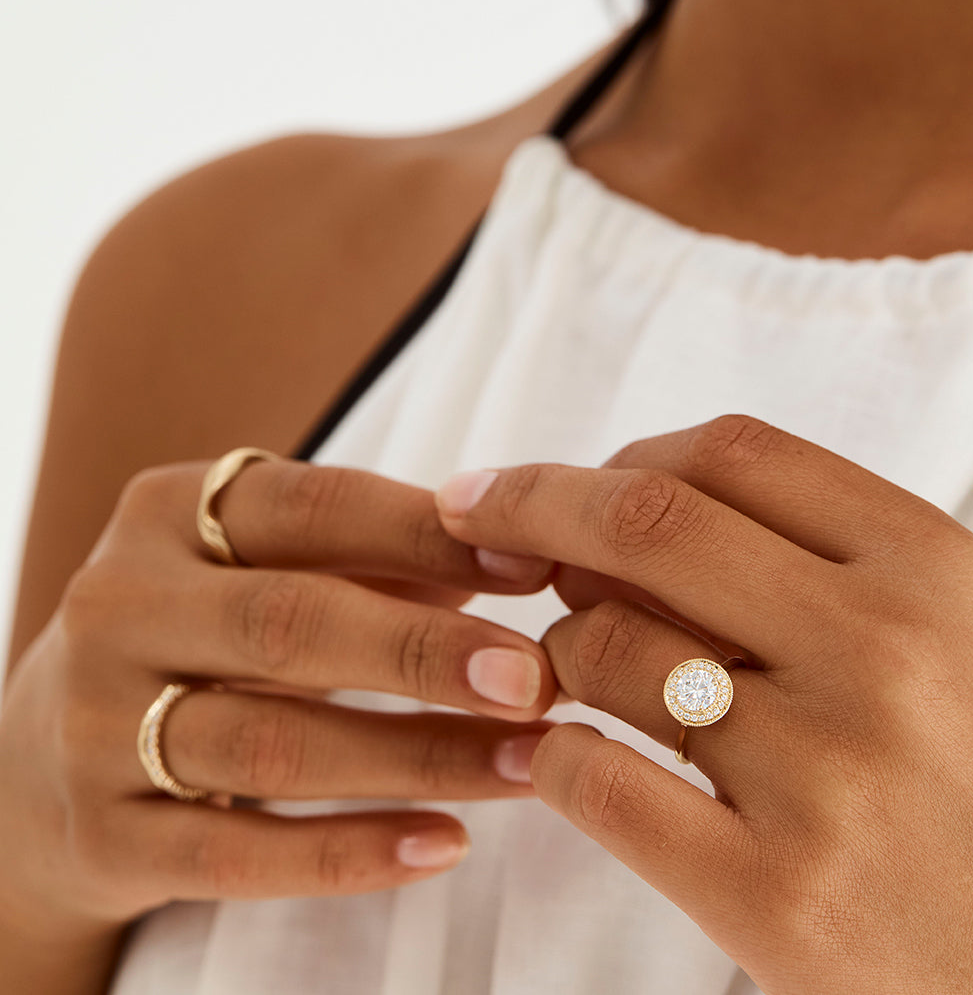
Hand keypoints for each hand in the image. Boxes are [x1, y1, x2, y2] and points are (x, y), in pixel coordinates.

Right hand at [0, 456, 557, 943]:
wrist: (37, 758)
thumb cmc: (201, 634)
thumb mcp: (260, 565)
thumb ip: (371, 553)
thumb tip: (516, 553)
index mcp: (169, 512)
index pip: (311, 505)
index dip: (425, 534)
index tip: (533, 564)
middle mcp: (118, 606)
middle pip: (286, 622)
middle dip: (422, 651)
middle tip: (534, 677)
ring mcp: (94, 726)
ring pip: (272, 745)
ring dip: (416, 755)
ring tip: (526, 762)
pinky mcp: (99, 838)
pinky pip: (236, 855)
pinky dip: (349, 852)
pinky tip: (445, 843)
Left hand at [434, 414, 972, 994]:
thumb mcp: (952, 635)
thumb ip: (814, 553)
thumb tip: (626, 500)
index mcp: (932, 568)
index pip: (730, 454)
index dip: (616, 455)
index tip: (554, 481)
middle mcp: (884, 653)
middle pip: (647, 521)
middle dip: (531, 505)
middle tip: (473, 519)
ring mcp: (828, 774)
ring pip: (603, 646)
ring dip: (552, 648)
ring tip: (568, 674)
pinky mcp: (775, 894)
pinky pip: (589, 778)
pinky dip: (548, 756)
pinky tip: (566, 761)